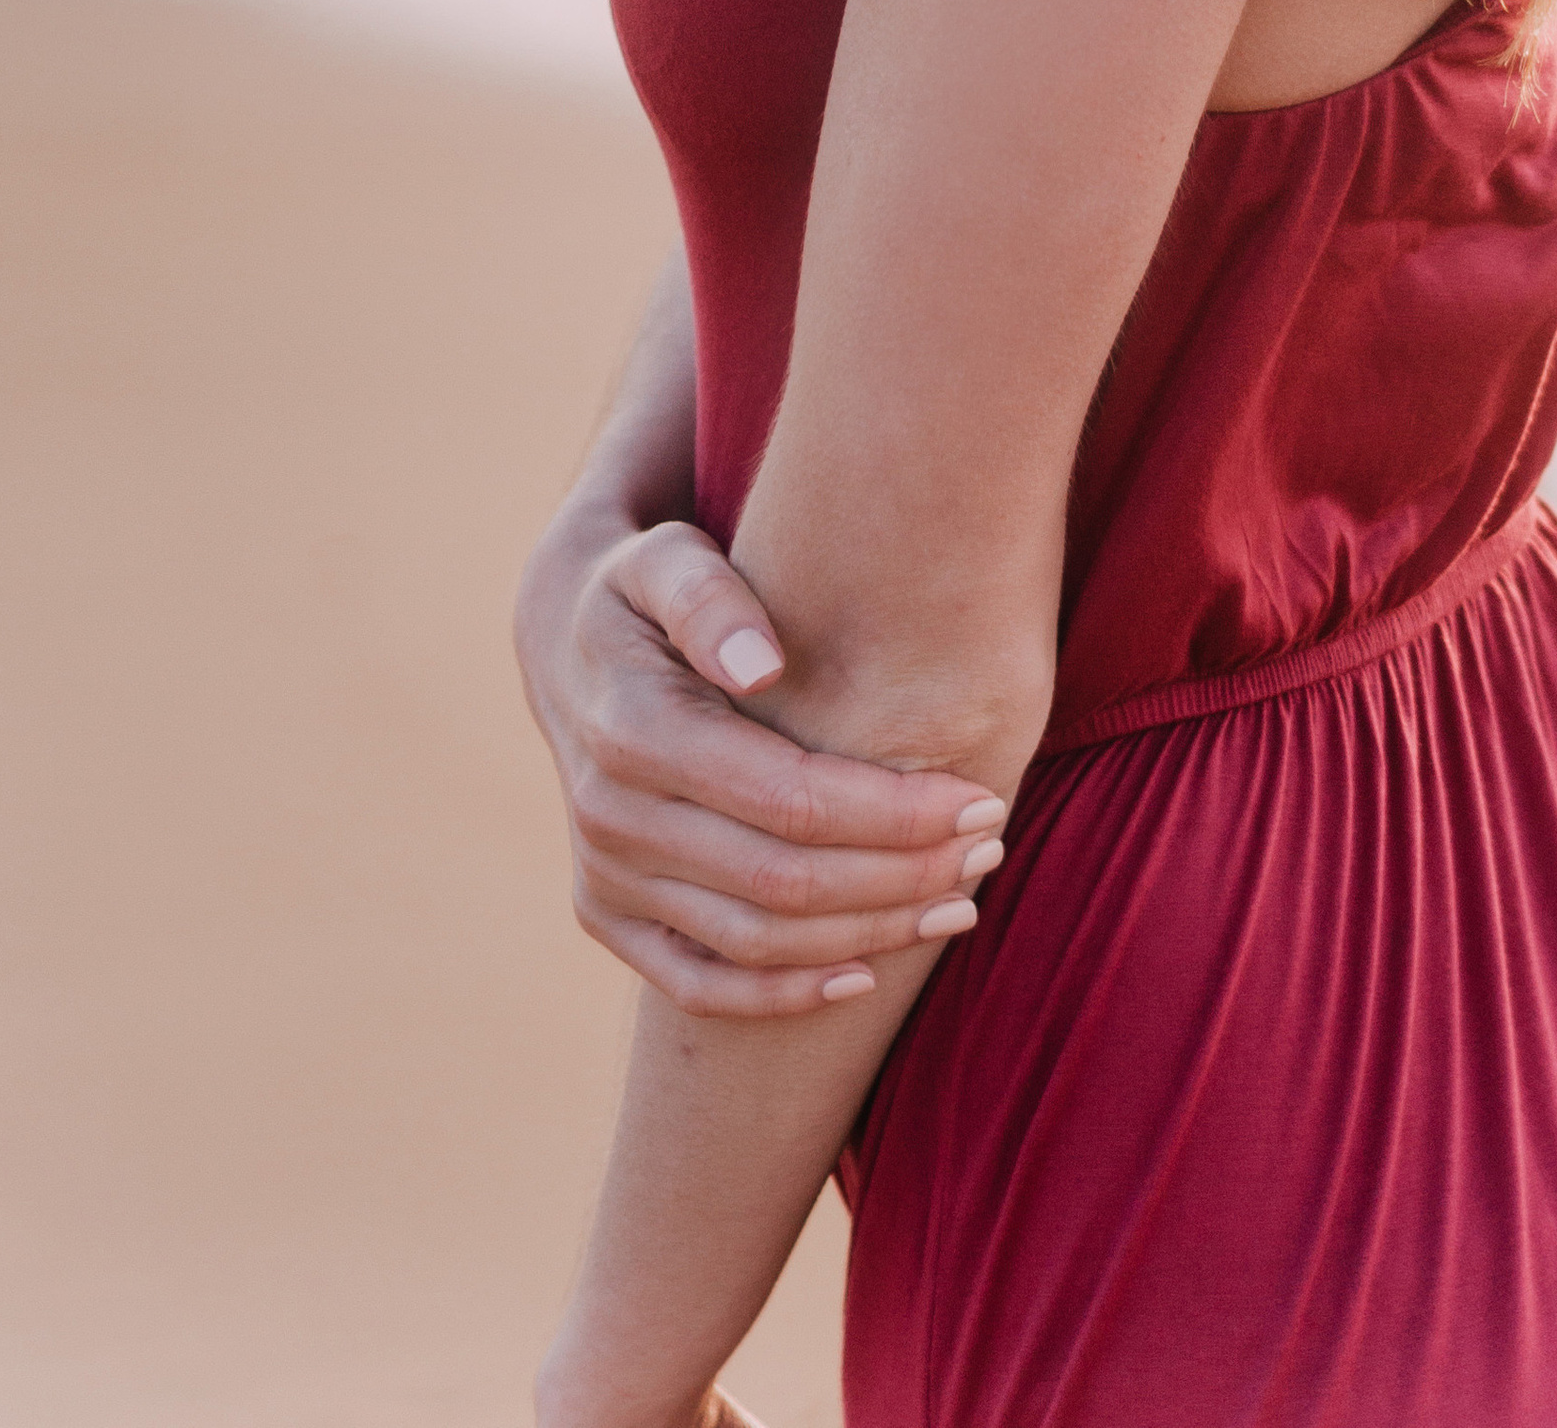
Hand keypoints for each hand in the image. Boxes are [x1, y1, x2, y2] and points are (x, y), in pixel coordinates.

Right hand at [514, 511, 1009, 1016]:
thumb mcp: (666, 560)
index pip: (788, 799)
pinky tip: (863, 978)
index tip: (980, 798)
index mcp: (633, 730)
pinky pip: (697, 984)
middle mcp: (610, 816)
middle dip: (901, 875)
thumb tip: (762, 663)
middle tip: (989, 851)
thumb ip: (710, 598)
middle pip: (782, 881)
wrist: (567, 647)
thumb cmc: (647, 592)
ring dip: (866, 935)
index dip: (893, 812)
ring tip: (958, 906)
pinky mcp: (604, 917)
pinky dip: (782, 997)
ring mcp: (603, 877)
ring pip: (753, 942)